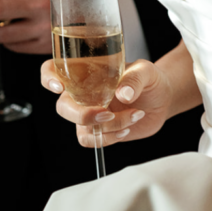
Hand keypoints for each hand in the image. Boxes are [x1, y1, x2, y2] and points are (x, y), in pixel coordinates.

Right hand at [40, 58, 179, 147]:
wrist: (163, 99)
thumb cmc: (150, 79)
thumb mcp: (146, 71)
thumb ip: (135, 79)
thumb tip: (123, 94)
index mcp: (86, 71)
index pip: (53, 70)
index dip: (48, 78)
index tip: (59, 87)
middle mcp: (83, 93)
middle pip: (63, 107)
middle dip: (81, 115)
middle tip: (107, 114)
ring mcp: (89, 113)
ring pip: (80, 128)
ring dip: (107, 127)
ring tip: (134, 115)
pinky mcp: (100, 130)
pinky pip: (92, 140)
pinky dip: (110, 138)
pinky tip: (128, 128)